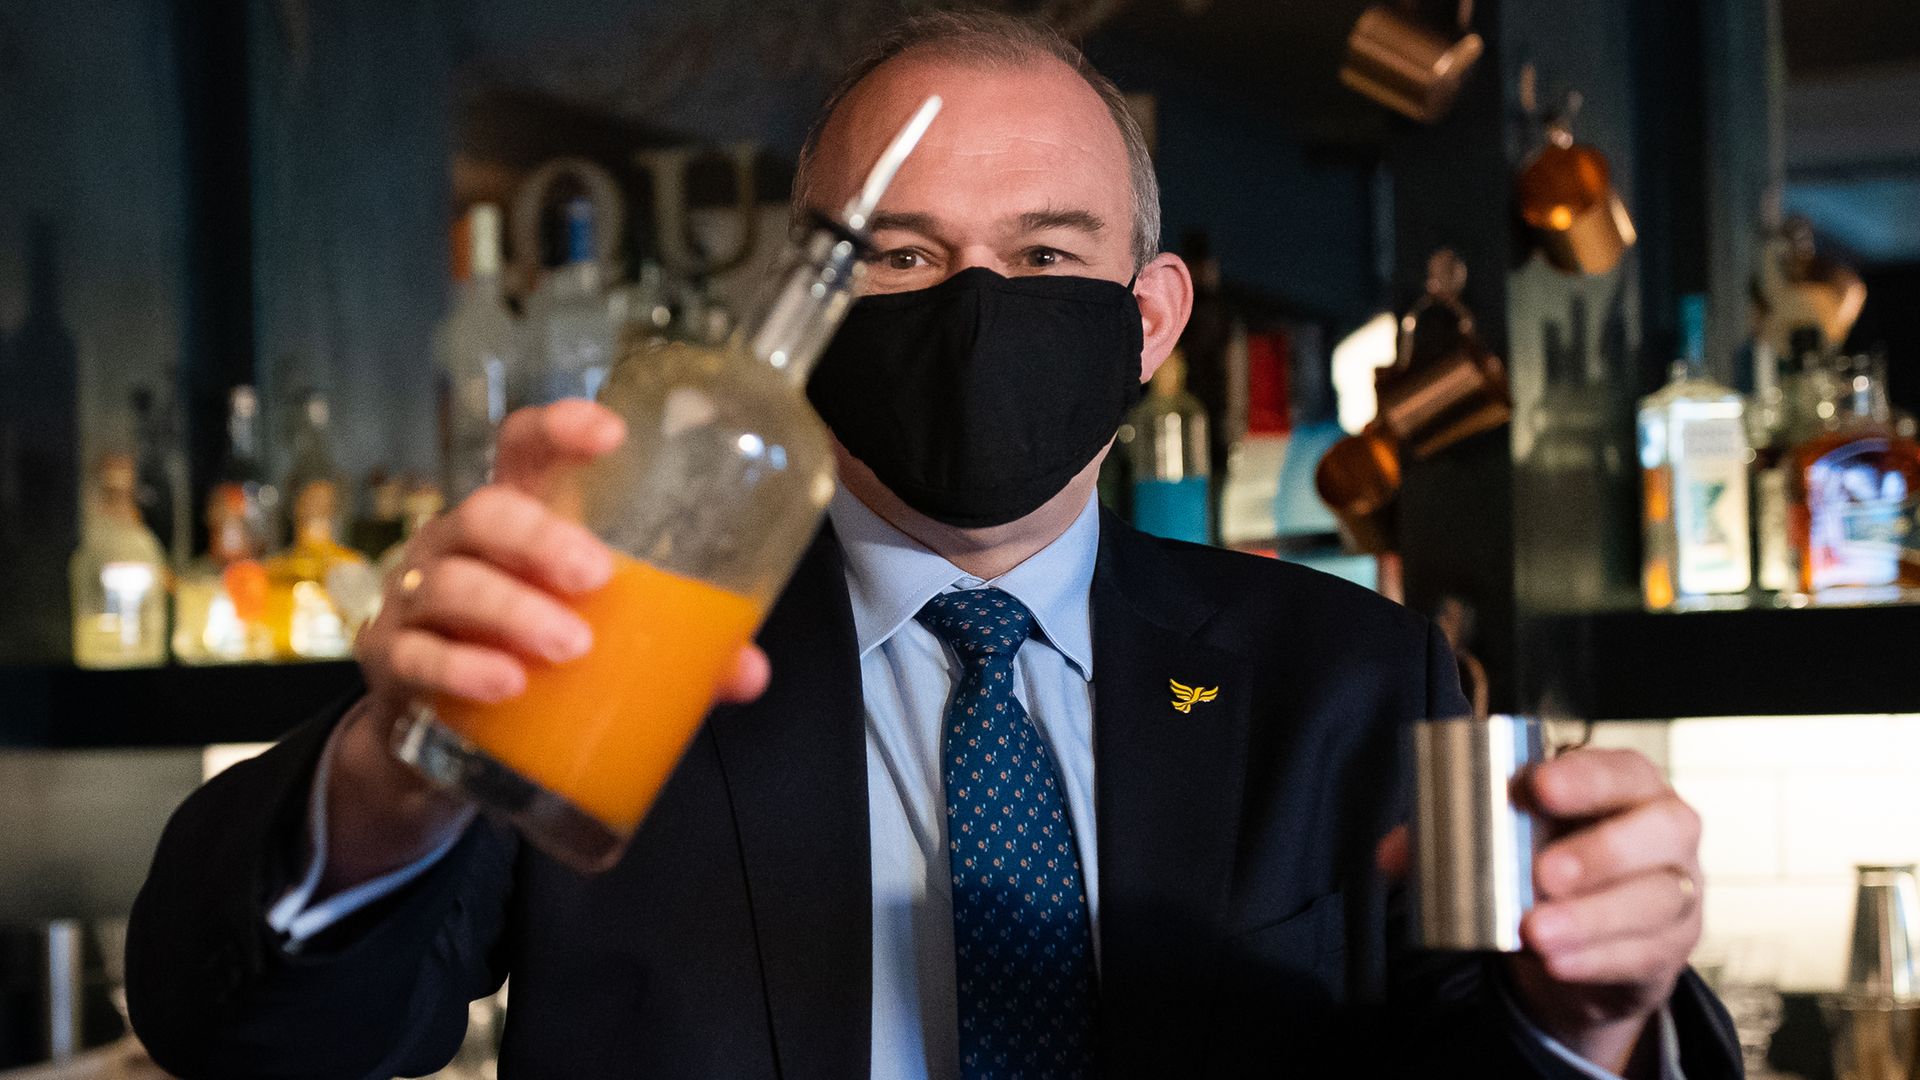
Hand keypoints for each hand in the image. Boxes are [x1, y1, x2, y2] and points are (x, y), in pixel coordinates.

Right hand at [323, 401, 770, 890]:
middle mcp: (458, 546)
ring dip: (514, 610)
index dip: (559, 430)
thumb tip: (749, 671)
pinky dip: (462, 667)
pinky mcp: (390, 662)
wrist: (432, 733)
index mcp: (516, 523)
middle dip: (542, 538)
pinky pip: (416, 654)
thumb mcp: (595, 639)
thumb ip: (671, 649)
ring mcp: (416, 600)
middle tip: (598, 576)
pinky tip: (506, 684)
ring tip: (572, 646)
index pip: (524, 451)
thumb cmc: (524, 653)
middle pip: (487, 512)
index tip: (612, 434)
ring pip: (453, 583)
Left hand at [1377, 748, 1702, 1075]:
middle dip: (1602, 851)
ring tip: (1535, 931)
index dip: (1584, 777)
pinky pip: (1645, 953)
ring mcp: (1679, 888)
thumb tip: (1387, 856)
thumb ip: (1445, 838)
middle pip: (1661, 829)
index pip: (1619, 769)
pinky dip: (1597, 958)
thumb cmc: (1544, 860)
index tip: (1536, 787)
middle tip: (1542, 873)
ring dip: (1593, 917)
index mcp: (1624, 784)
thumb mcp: (1505, 840)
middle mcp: (1666, 828)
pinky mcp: (1670, 946)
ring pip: (1655, 898)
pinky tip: (1556, 963)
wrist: (1584, 935)